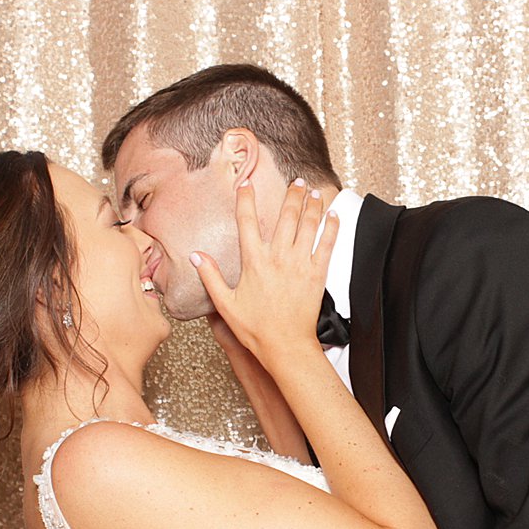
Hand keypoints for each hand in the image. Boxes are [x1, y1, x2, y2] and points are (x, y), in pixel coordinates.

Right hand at [191, 179, 338, 368]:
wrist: (285, 346)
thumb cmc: (256, 329)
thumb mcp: (225, 304)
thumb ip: (210, 276)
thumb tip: (195, 255)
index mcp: (253, 262)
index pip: (247, 222)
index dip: (246, 200)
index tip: (246, 184)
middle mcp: (278, 258)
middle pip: (286, 216)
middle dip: (292, 195)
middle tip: (297, 181)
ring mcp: (300, 264)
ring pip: (308, 225)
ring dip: (312, 205)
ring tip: (314, 191)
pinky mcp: (317, 274)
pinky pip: (327, 244)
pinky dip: (331, 227)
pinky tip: (334, 215)